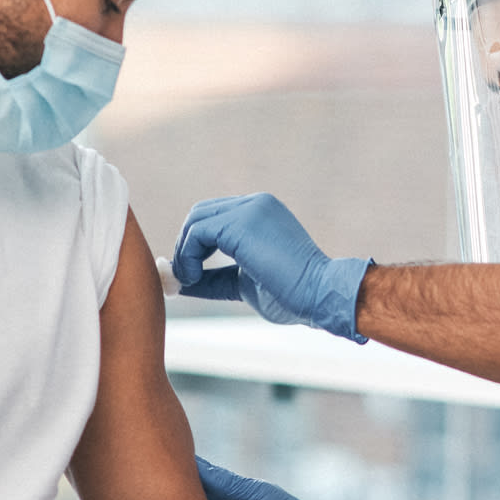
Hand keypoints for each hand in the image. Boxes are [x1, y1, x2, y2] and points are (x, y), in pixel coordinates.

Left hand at [170, 194, 371, 341]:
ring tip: (188, 280)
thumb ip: (214, 278)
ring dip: (184, 252)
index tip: (188, 274)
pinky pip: (197, 232)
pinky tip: (193, 278)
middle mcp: (256, 203)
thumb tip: (179, 282)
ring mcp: (250, 208)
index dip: (195, 244)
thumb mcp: (242, 283)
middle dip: (185, 245)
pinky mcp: (242, 223)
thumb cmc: (291, 295)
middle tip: (184, 277)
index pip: (215, 217)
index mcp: (262, 213)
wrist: (319, 294)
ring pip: (196, 220)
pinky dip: (187, 256)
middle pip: (202, 213)